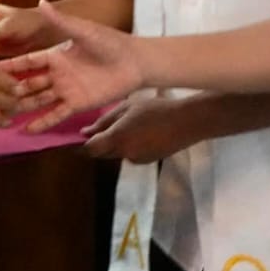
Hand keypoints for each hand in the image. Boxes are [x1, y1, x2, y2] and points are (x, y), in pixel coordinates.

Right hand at [0, 0, 145, 131]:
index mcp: (55, 55)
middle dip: (10, 90)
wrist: (134, 62)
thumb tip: (41, 1)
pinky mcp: (77, 104)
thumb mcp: (82, 31)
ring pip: (38, 100)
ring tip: (1, 115)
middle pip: (28, 83)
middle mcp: (56, 74)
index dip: (8, 66)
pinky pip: (55, 114)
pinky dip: (41, 122)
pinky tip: (25, 130)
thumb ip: (60, 21)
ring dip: (22, 107)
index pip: (26, 62)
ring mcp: (65, 90)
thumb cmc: (109, 42)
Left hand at [82, 97, 197, 162]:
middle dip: (100, 143)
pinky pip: (130, 155)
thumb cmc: (155, 109)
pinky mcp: (147, 162)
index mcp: (117, 139)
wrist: (185, 122)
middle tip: (106, 126)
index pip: (90, 149)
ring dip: (116, 144)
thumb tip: (85, 133)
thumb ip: (104, 121)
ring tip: (130, 125)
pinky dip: (130, 146)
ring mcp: (136, 160)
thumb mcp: (127, 108)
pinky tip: (143, 133)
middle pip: (102, 153)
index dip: (84, 145)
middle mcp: (124, 154)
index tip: (84, 136)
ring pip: (117, 153)